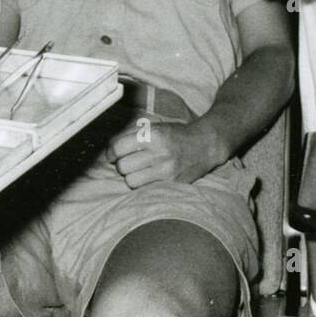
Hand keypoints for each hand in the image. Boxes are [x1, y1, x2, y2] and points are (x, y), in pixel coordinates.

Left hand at [106, 119, 222, 187]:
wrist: (205, 144)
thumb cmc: (176, 135)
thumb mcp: (155, 127)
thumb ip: (132, 135)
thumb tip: (110, 148)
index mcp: (153, 134)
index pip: (118, 148)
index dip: (111, 153)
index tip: (112, 155)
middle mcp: (159, 152)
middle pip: (123, 166)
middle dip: (121, 165)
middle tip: (127, 162)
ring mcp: (167, 170)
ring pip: (131, 181)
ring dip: (131, 177)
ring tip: (137, 171)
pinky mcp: (172, 183)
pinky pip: (145, 189)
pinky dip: (142, 185)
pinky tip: (147, 178)